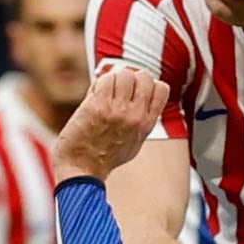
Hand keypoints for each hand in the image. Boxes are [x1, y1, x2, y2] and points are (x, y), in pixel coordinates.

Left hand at [54, 63, 166, 186]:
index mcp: (147, 124)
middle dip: (130, 78)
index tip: (135, 90)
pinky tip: (93, 96)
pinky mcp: (98, 106)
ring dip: (112, 79)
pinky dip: (98, 83)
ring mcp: (117, 110)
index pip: (161, 88)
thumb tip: (143, 102)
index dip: (147, 84)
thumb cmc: (103, 159)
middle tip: (117, 90)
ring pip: (124, 74)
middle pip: (144, 76)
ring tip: (104, 93)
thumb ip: (141, 121)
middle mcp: (135, 115)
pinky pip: (105, 79)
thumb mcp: (134, 142)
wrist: (81, 169)